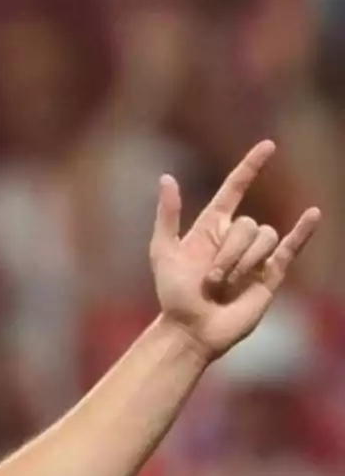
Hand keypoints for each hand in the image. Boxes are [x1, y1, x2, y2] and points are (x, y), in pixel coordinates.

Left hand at [150, 140, 320, 361]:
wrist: (192, 329)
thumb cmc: (173, 294)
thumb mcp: (163, 251)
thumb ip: (168, 215)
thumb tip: (167, 177)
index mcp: (209, 228)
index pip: (235, 189)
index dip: (251, 167)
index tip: (268, 146)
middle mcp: (234, 238)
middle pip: (248, 224)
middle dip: (229, 253)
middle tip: (209, 280)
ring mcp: (254, 255)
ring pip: (265, 238)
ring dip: (243, 264)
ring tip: (223, 288)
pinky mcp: (271, 274)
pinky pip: (290, 247)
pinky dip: (303, 232)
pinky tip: (313, 215)